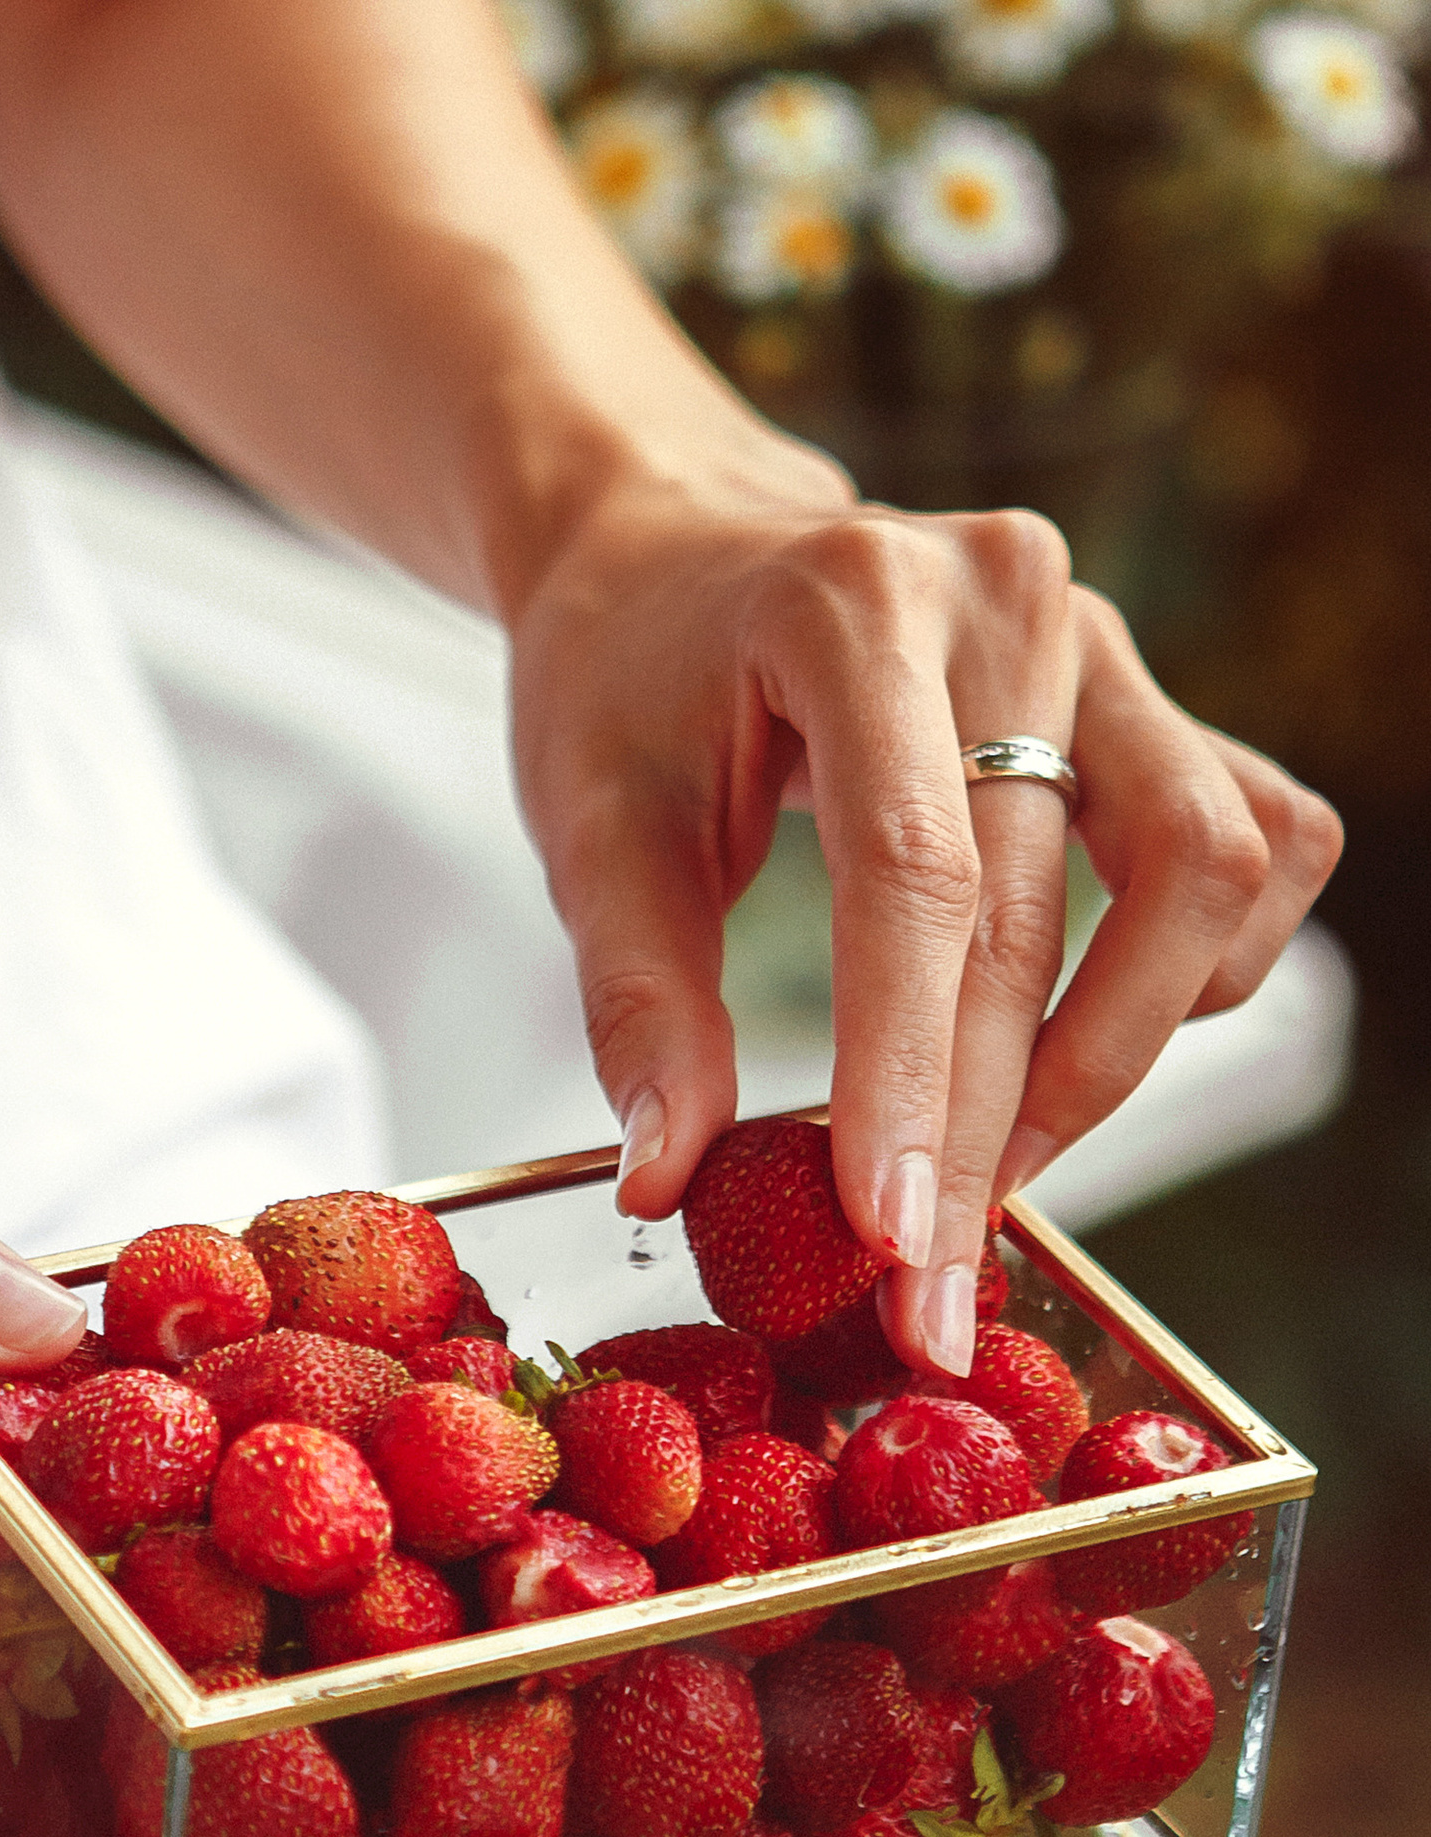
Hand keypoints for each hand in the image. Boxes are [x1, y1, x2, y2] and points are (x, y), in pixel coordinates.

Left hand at [505, 429, 1341, 1372]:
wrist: (677, 547)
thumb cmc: (628, 677)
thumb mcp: (588, 824)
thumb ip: (635, 1002)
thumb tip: (669, 1181)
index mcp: (852, 604)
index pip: (914, 874)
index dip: (910, 1072)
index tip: (892, 1232)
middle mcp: (1008, 602)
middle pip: (1042, 910)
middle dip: (989, 1129)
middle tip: (930, 1289)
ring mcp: (1105, 641)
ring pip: (1204, 871)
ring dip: (1115, 1051)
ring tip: (993, 1168)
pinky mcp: (1154, 697)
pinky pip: (1250, 843)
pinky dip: (1194, 970)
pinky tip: (1079, 1036)